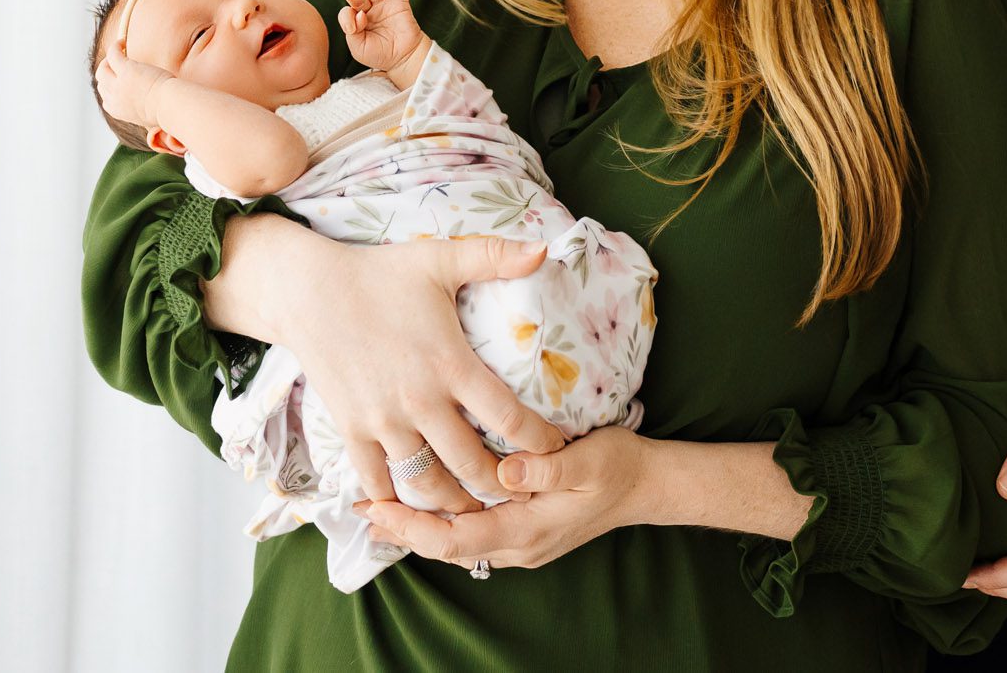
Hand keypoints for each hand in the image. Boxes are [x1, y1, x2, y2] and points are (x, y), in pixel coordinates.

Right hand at [93, 41, 173, 131]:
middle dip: (106, 72)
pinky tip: (122, 42)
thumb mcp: (150, 118)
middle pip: (101, 82)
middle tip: (117, 63)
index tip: (119, 80)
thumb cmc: (167, 111)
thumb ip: (144, 114)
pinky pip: (113, 54)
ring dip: (108, 58)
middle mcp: (113, 98)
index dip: (110, 88)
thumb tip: (154, 125)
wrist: (170, 105)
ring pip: (103, 68)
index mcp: (118, 111)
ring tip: (119, 49)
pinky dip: (116, 46)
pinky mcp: (126, 70)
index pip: (105, 99)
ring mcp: (118, 84)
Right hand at [277, 233, 567, 515]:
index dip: (539, 441)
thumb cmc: (380, 273)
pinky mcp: (351, 431)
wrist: (308, 291)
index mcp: (451, 364)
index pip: (509, 418)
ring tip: (476, 508)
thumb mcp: (440, 258)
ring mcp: (383, 421)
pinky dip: (398, 501)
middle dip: (502, 486)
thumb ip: (495, 255)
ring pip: (428, 483)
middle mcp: (420, 402)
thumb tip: (547, 248)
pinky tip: (416, 509)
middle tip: (521, 492)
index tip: (557, 449)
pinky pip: (377, 482)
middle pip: (472, 465)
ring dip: (455, 502)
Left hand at [341, 0, 426, 81]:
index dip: (349, 19)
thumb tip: (358, 12)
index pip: (347, 12)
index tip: (358, 27)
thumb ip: (351, 30)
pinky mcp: (400, 5)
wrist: (404, 59)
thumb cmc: (380, 55)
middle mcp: (369, 12)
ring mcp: (384, 7)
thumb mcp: (357, 47)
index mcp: (357, 23)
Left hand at [360, 425, 654, 572]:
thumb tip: (503, 471)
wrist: (646, 486)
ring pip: (456, 543)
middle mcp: (517, 545)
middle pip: (445, 547)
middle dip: (402, 529)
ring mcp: (520, 542)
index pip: (453, 539)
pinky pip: (472, 533)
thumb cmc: (617, 467)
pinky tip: (428, 500)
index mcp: (526, 530)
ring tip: (382, 503)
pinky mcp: (523, 531)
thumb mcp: (587, 459)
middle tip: (360, 506)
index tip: (374, 509)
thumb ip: (543, 466)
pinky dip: (443, 521)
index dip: (410, 527)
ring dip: (419, 526)